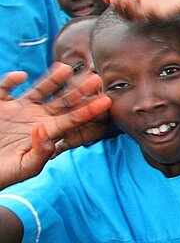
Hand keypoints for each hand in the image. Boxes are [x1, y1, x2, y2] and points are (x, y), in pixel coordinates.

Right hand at [0, 64, 111, 187]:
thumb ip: (39, 153)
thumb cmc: (4, 173)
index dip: (89, 110)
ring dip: (52, 79)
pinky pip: (5, 88)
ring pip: (39, 89)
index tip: (106, 101)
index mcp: (47, 133)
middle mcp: (36, 118)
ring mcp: (17, 109)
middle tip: (96, 79)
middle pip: (62, 101)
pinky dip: (11, 80)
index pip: (73, 120)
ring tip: (67, 68)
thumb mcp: (24, 167)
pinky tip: (21, 76)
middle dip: (78, 91)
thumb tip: (46, 134)